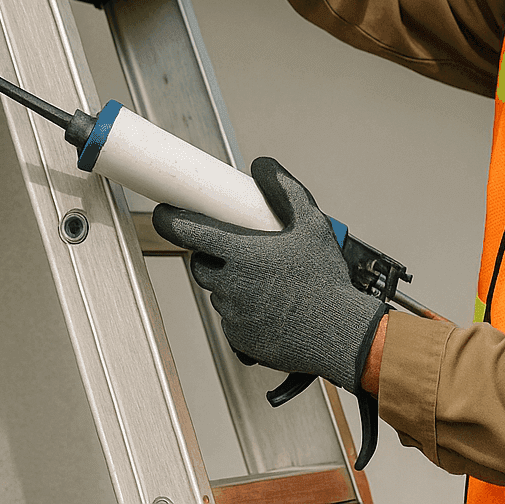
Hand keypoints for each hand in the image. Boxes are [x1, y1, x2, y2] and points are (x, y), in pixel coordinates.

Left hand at [152, 157, 387, 393]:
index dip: (170, 220)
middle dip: (214, 256)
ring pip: (218, 293)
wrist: (340, 334)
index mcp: (242, 253)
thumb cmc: (326, 280)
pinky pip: (231, 321)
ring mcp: (233, 315)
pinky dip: (245, 313)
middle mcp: (230, 285)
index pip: (189, 231)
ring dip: (232, 285)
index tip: (164, 213)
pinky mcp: (239, 339)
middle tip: (244, 254)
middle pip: (202, 264)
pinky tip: (272, 309)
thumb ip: (284, 189)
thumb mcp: (312, 224)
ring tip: (269, 284)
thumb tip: (263, 166)